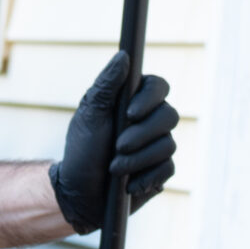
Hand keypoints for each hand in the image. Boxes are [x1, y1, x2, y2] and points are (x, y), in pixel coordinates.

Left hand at [48, 51, 176, 232]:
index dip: (149, 98)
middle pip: (169, 115)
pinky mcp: (161, 170)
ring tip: (115, 169)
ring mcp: (158, 146)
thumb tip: (123, 56)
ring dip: (138, 159)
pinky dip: (146, 177)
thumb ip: (107, 86)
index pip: (158, 86)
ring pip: (168, 145)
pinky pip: (168, 169)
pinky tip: (129, 185)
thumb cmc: (82, 150)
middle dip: (142, 134)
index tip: (130, 113)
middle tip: (118, 147)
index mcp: (134, 101)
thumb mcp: (90, 115)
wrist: (80, 193)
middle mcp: (150, 121)